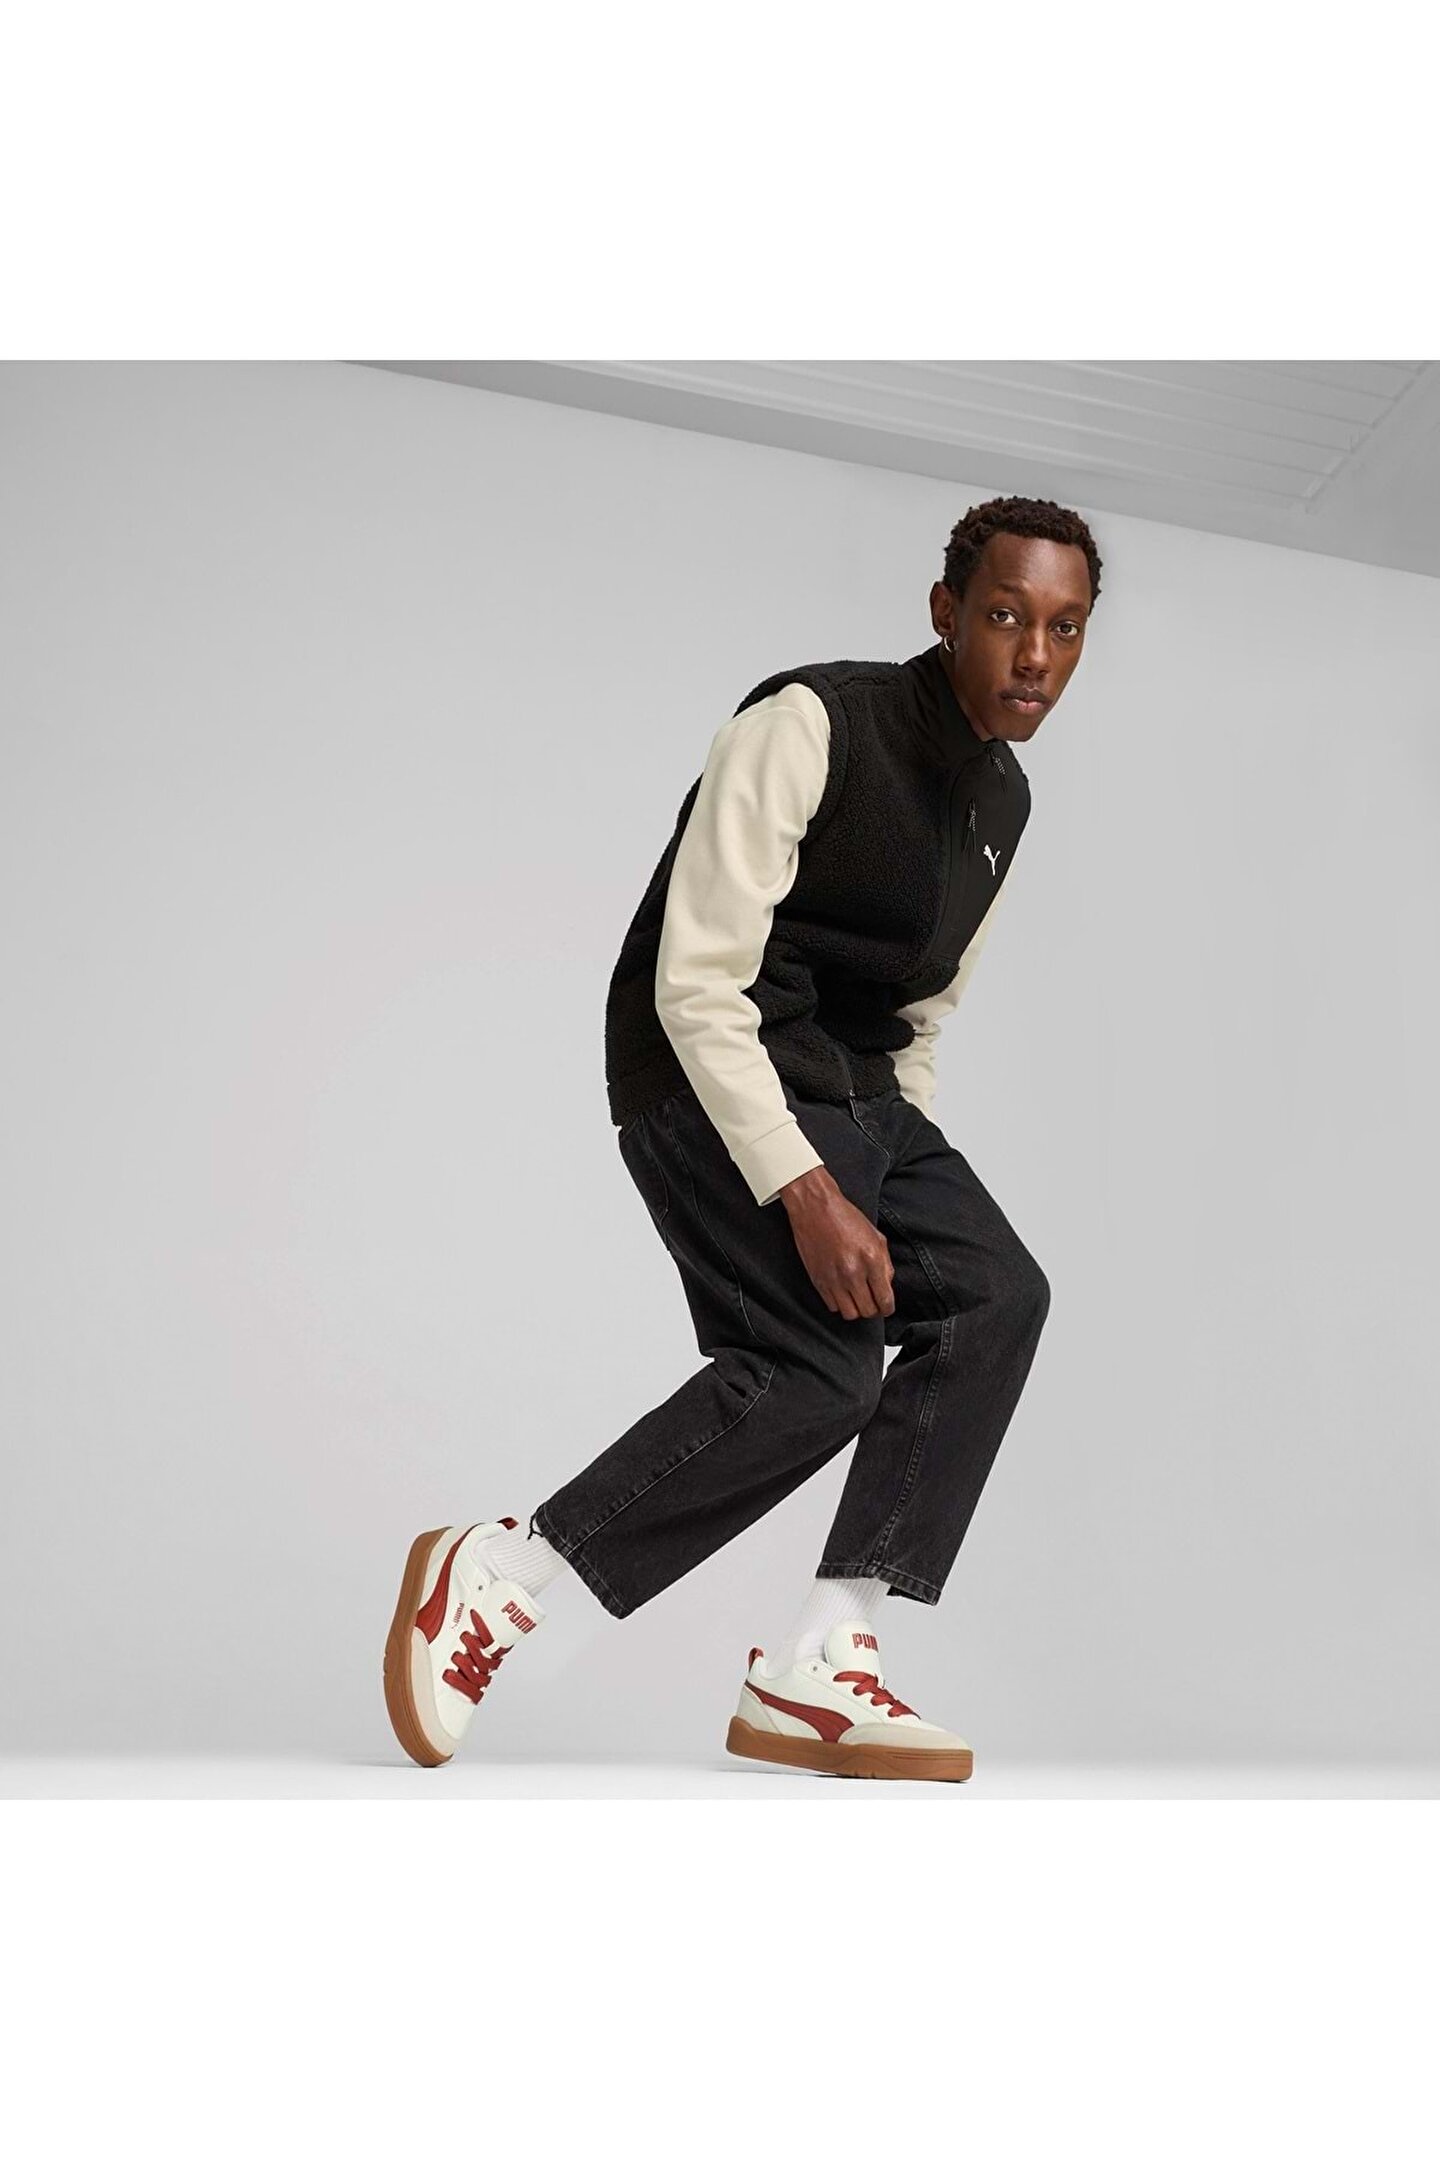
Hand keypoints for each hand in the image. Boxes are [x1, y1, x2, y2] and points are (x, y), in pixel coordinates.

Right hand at [778, 1166, 894, 1319]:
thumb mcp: (876, 1236)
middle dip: (873, 1308)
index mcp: (872, 1260)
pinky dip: (839, 1303)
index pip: (885, 1300)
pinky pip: (832, 1306)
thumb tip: (886, 1285)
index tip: (886, 1307)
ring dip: (855, 1308)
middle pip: (868, 1311)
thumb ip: (885, 1264)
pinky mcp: (818, 1281)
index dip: (887, 1308)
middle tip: (871, 1300)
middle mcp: (854, 1273)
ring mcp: (834, 1279)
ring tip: (856, 1297)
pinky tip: (842, 1291)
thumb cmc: (845, 1218)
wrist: (816, 1208)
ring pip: (850, 1314)